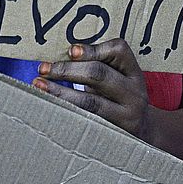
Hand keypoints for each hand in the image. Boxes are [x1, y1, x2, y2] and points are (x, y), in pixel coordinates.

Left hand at [36, 40, 153, 144]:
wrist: (144, 134)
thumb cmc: (118, 99)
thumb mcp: (117, 79)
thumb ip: (97, 66)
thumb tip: (59, 56)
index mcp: (133, 72)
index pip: (118, 50)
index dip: (93, 49)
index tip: (70, 51)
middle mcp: (134, 92)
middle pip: (99, 74)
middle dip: (67, 70)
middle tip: (43, 68)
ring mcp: (127, 115)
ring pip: (90, 101)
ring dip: (60, 92)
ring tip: (39, 85)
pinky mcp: (114, 133)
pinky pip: (86, 121)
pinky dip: (66, 112)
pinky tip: (49, 107)